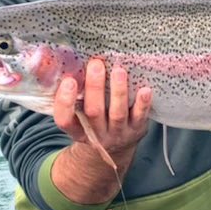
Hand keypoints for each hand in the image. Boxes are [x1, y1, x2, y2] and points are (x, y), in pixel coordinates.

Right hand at [54, 58, 150, 175]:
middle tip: (96, 64)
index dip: (65, 101)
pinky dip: (143, 103)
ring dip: (118, 92)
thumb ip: (78, 95)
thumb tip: (76, 61)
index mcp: (77, 129)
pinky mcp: (136, 130)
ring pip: (117, 114)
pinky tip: (145, 89)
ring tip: (119, 71)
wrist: (116, 148)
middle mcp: (96, 133)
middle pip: (93, 112)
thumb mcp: (82, 115)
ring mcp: (117, 133)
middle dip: (95, 87)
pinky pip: (140, 117)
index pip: (65, 119)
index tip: (69, 80)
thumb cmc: (96, 121)